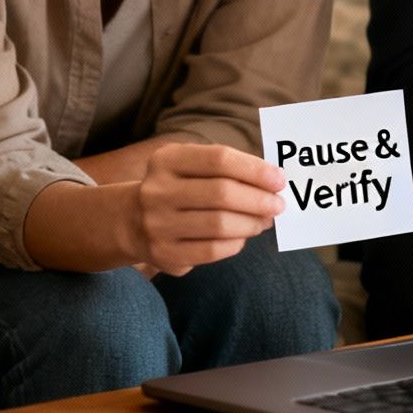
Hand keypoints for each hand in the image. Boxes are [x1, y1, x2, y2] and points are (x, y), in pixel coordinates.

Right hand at [126, 143, 285, 276]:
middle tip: (278, 205)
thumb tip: (273, 183)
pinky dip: (235, 244)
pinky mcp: (164, 253)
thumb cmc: (178, 189)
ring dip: (252, 223)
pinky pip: (212, 251)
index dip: (254, 169)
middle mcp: (157, 190)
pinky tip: (242, 237)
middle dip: (258, 200)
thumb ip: (228, 169)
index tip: (279, 180)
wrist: (132, 221)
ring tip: (264, 221)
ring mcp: (157, 224)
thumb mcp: (191, 167)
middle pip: (222, 193)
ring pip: (220, 224)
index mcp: (167, 160)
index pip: (219, 159)